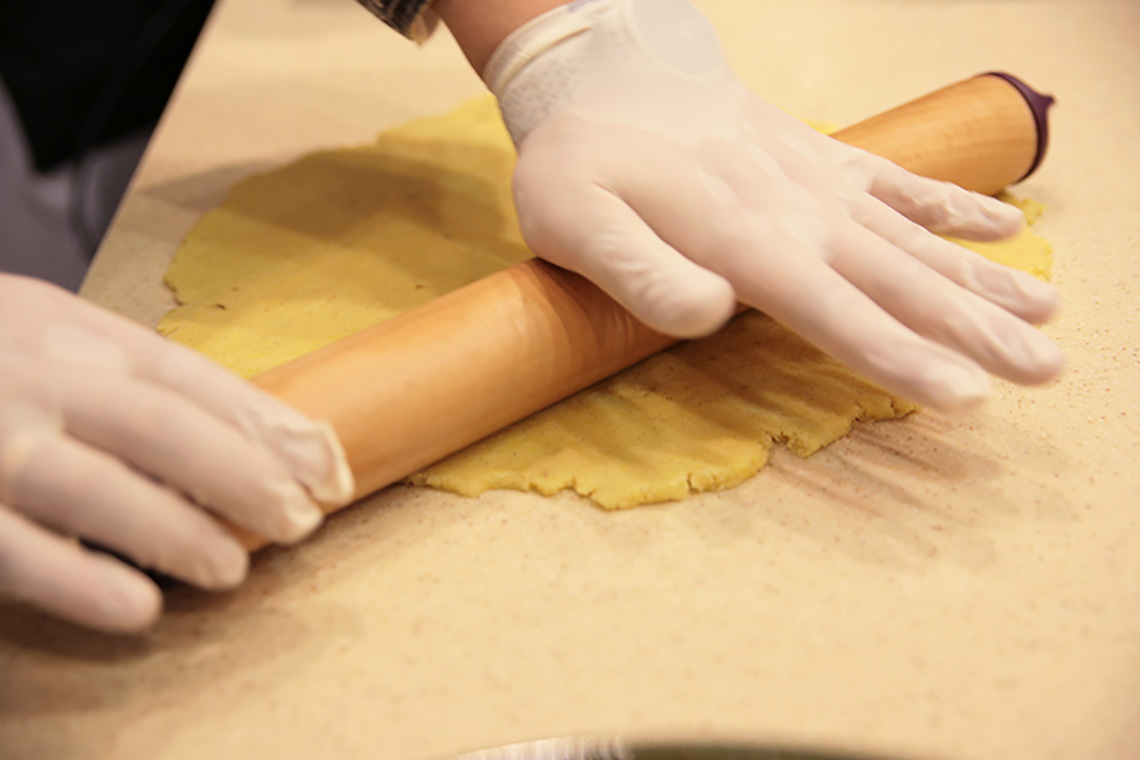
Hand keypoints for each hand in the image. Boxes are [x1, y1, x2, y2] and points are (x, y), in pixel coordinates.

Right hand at [0, 274, 352, 631]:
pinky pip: (13, 549)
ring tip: (234, 570)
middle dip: (242, 474)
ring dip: (177, 530)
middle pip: (158, 424)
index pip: (181, 372)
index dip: (261, 419)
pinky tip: (139, 606)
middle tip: (301, 520)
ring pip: (96, 486)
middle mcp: (20, 369)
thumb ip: (113, 374)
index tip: (324, 461)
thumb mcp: (30, 337)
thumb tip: (242, 431)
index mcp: (52, 322)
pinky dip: (80, 580)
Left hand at [482, 0, 1063, 409]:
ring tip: (1051, 314)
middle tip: (1049, 369)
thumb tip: (714, 314)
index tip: (968, 395)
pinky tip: (1005, 226)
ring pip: (916, 238)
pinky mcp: (822, 161)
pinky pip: (900, 184)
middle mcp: (799, 213)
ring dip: (984, 278)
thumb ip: (642, 276)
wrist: (608, 72)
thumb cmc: (583, 161)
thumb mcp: (578, 225)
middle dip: (978, 329)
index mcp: (745, 240)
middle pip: (900, 281)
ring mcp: (818, 184)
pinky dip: (953, 206)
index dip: (902, 358)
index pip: (837, 312)